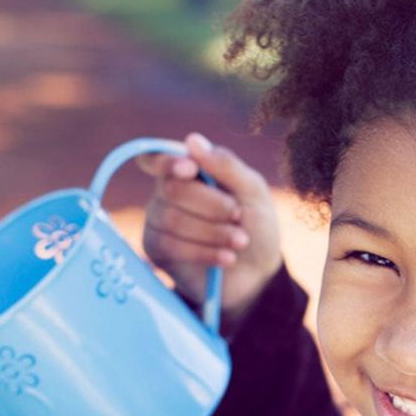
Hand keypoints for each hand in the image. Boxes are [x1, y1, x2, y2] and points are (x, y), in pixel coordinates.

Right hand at [137, 132, 281, 324]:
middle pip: (171, 188)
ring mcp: (159, 221)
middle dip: (211, 204)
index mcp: (190, 171)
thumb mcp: (253, 192)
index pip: (158, 157)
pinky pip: (169, 245)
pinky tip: (226, 258)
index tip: (189, 169)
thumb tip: (191, 140)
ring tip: (239, 241)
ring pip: (171, 218)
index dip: (166, 161)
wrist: (258, 275)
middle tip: (239, 216)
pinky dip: (203, 251)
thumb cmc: (257, 227)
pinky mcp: (157, 251)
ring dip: (212, 231)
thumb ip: (226, 165)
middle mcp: (167, 193)